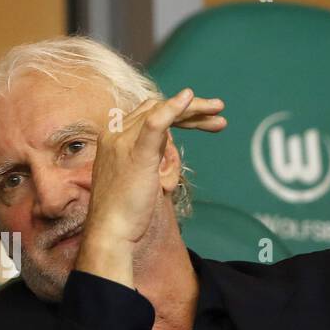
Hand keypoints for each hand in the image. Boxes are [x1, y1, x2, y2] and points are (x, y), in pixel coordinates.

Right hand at [76, 88, 224, 286]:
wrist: (110, 232)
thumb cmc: (124, 211)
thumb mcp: (139, 175)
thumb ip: (151, 156)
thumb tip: (168, 147)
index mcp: (113, 137)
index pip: (148, 113)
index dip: (177, 113)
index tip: (203, 121)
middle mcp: (115, 134)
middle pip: (156, 108)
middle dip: (190, 109)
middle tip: (218, 111)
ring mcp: (124, 142)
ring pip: (161, 113)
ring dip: (193, 109)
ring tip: (218, 110)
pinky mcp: (137, 154)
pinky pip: (156, 123)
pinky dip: (173, 109)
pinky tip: (190, 97)